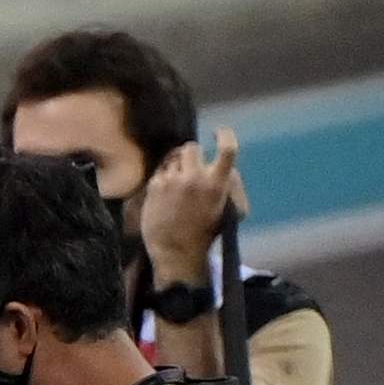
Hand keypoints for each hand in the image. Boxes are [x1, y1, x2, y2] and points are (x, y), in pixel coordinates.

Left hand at [137, 129, 242, 286]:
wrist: (176, 252)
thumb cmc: (205, 233)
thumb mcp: (229, 209)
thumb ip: (229, 184)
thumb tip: (226, 167)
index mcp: (217, 183)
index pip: (227, 148)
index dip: (224, 135)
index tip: (218, 132)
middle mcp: (194, 178)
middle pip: (191, 147)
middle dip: (191, 154)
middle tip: (189, 166)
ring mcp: (172, 181)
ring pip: (173, 159)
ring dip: (175, 167)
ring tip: (176, 185)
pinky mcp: (154, 187)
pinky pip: (159, 172)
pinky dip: (163, 179)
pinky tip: (164, 194)